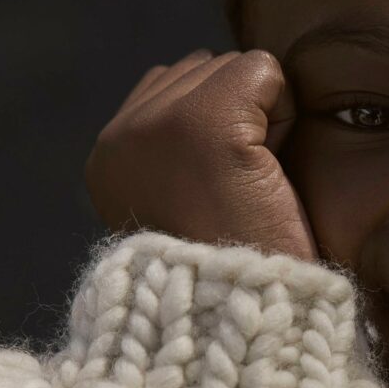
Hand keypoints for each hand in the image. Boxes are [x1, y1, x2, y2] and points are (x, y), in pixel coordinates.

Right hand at [85, 49, 313, 260]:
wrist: (243, 319)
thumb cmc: (231, 268)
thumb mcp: (179, 202)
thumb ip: (175, 145)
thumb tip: (205, 77)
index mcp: (106, 160)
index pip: (170, 86)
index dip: (213, 130)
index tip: (213, 192)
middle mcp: (120, 136)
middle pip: (202, 70)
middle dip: (233, 118)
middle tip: (233, 190)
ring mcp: (159, 124)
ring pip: (231, 68)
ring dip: (257, 118)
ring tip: (246, 182)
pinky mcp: (207, 120)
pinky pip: (264, 70)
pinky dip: (281, 112)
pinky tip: (265, 168)